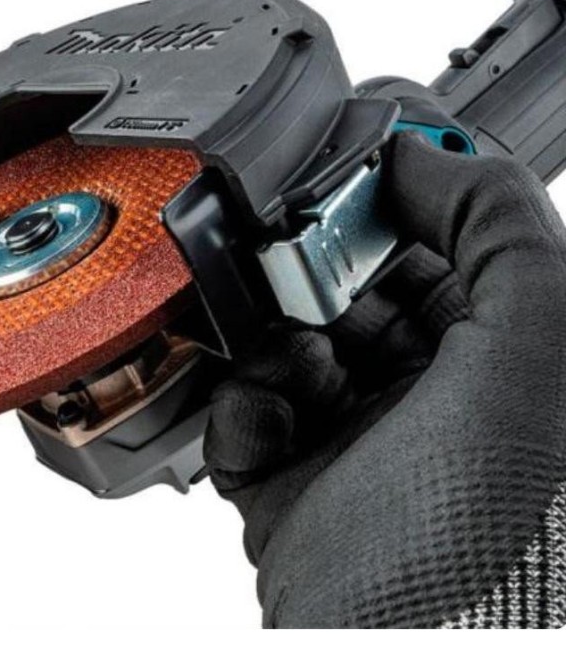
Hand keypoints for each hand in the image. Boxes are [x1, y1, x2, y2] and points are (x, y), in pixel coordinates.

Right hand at [204, 136, 565, 627]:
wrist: (390, 653)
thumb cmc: (478, 529)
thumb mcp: (533, 353)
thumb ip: (500, 227)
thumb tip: (427, 154)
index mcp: (494, 357)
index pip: (437, 244)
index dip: (391, 207)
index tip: (341, 184)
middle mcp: (426, 391)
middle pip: (349, 289)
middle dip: (316, 280)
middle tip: (298, 280)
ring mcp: (353, 431)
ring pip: (288, 340)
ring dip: (275, 348)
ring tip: (288, 375)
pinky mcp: (287, 471)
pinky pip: (244, 407)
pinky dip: (242, 410)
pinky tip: (265, 434)